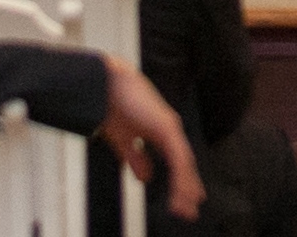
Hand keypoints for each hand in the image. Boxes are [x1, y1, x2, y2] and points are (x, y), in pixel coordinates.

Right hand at [103, 65, 200, 214]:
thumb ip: (136, 158)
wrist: (105, 85)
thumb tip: (146, 179)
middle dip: (187, 189)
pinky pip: (178, 156)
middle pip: (184, 164)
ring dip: (186, 186)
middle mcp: (170, 130)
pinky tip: (181, 189)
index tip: (184, 201)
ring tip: (187, 206)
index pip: (177, 162)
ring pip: (184, 163)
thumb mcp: (125, 141)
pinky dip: (181, 174)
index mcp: (161, 132)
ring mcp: (170, 127)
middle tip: (190, 211)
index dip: (181, 182)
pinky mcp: (167, 126)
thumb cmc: (113, 107)